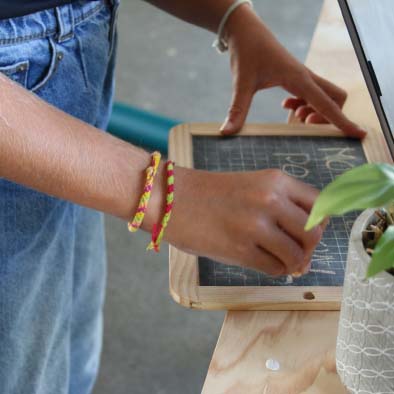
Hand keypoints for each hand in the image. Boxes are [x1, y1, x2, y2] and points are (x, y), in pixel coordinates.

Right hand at [162, 167, 324, 275]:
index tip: (307, 232)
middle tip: (295, 252)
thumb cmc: (211, 194)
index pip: (320, 205)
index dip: (318, 224)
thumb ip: (281, 207)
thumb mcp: (252, 186)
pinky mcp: (240, 249)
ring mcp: (255, 225)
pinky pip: (274, 269)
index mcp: (276, 180)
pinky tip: (261, 262)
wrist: (172, 198)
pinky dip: (274, 270)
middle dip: (308, 248)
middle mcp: (270, 200)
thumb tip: (306, 246)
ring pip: (296, 256)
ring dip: (291, 263)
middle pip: (314, 234)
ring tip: (277, 259)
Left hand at [220, 4, 365, 138]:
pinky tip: (286, 106)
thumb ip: (237, 109)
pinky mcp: (295, 76)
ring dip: (316, 110)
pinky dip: (305, 104)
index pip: (328, 104)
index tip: (358, 135)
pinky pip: (311, 92)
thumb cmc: (246, 52)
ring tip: (294, 117)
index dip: (342, 122)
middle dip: (329, 116)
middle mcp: (305, 77)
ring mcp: (302, 76)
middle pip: (335, 98)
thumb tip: (226, 132)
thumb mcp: (242, 83)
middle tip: (305, 124)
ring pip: (324, 95)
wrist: (244, 30)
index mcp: (299, 79)